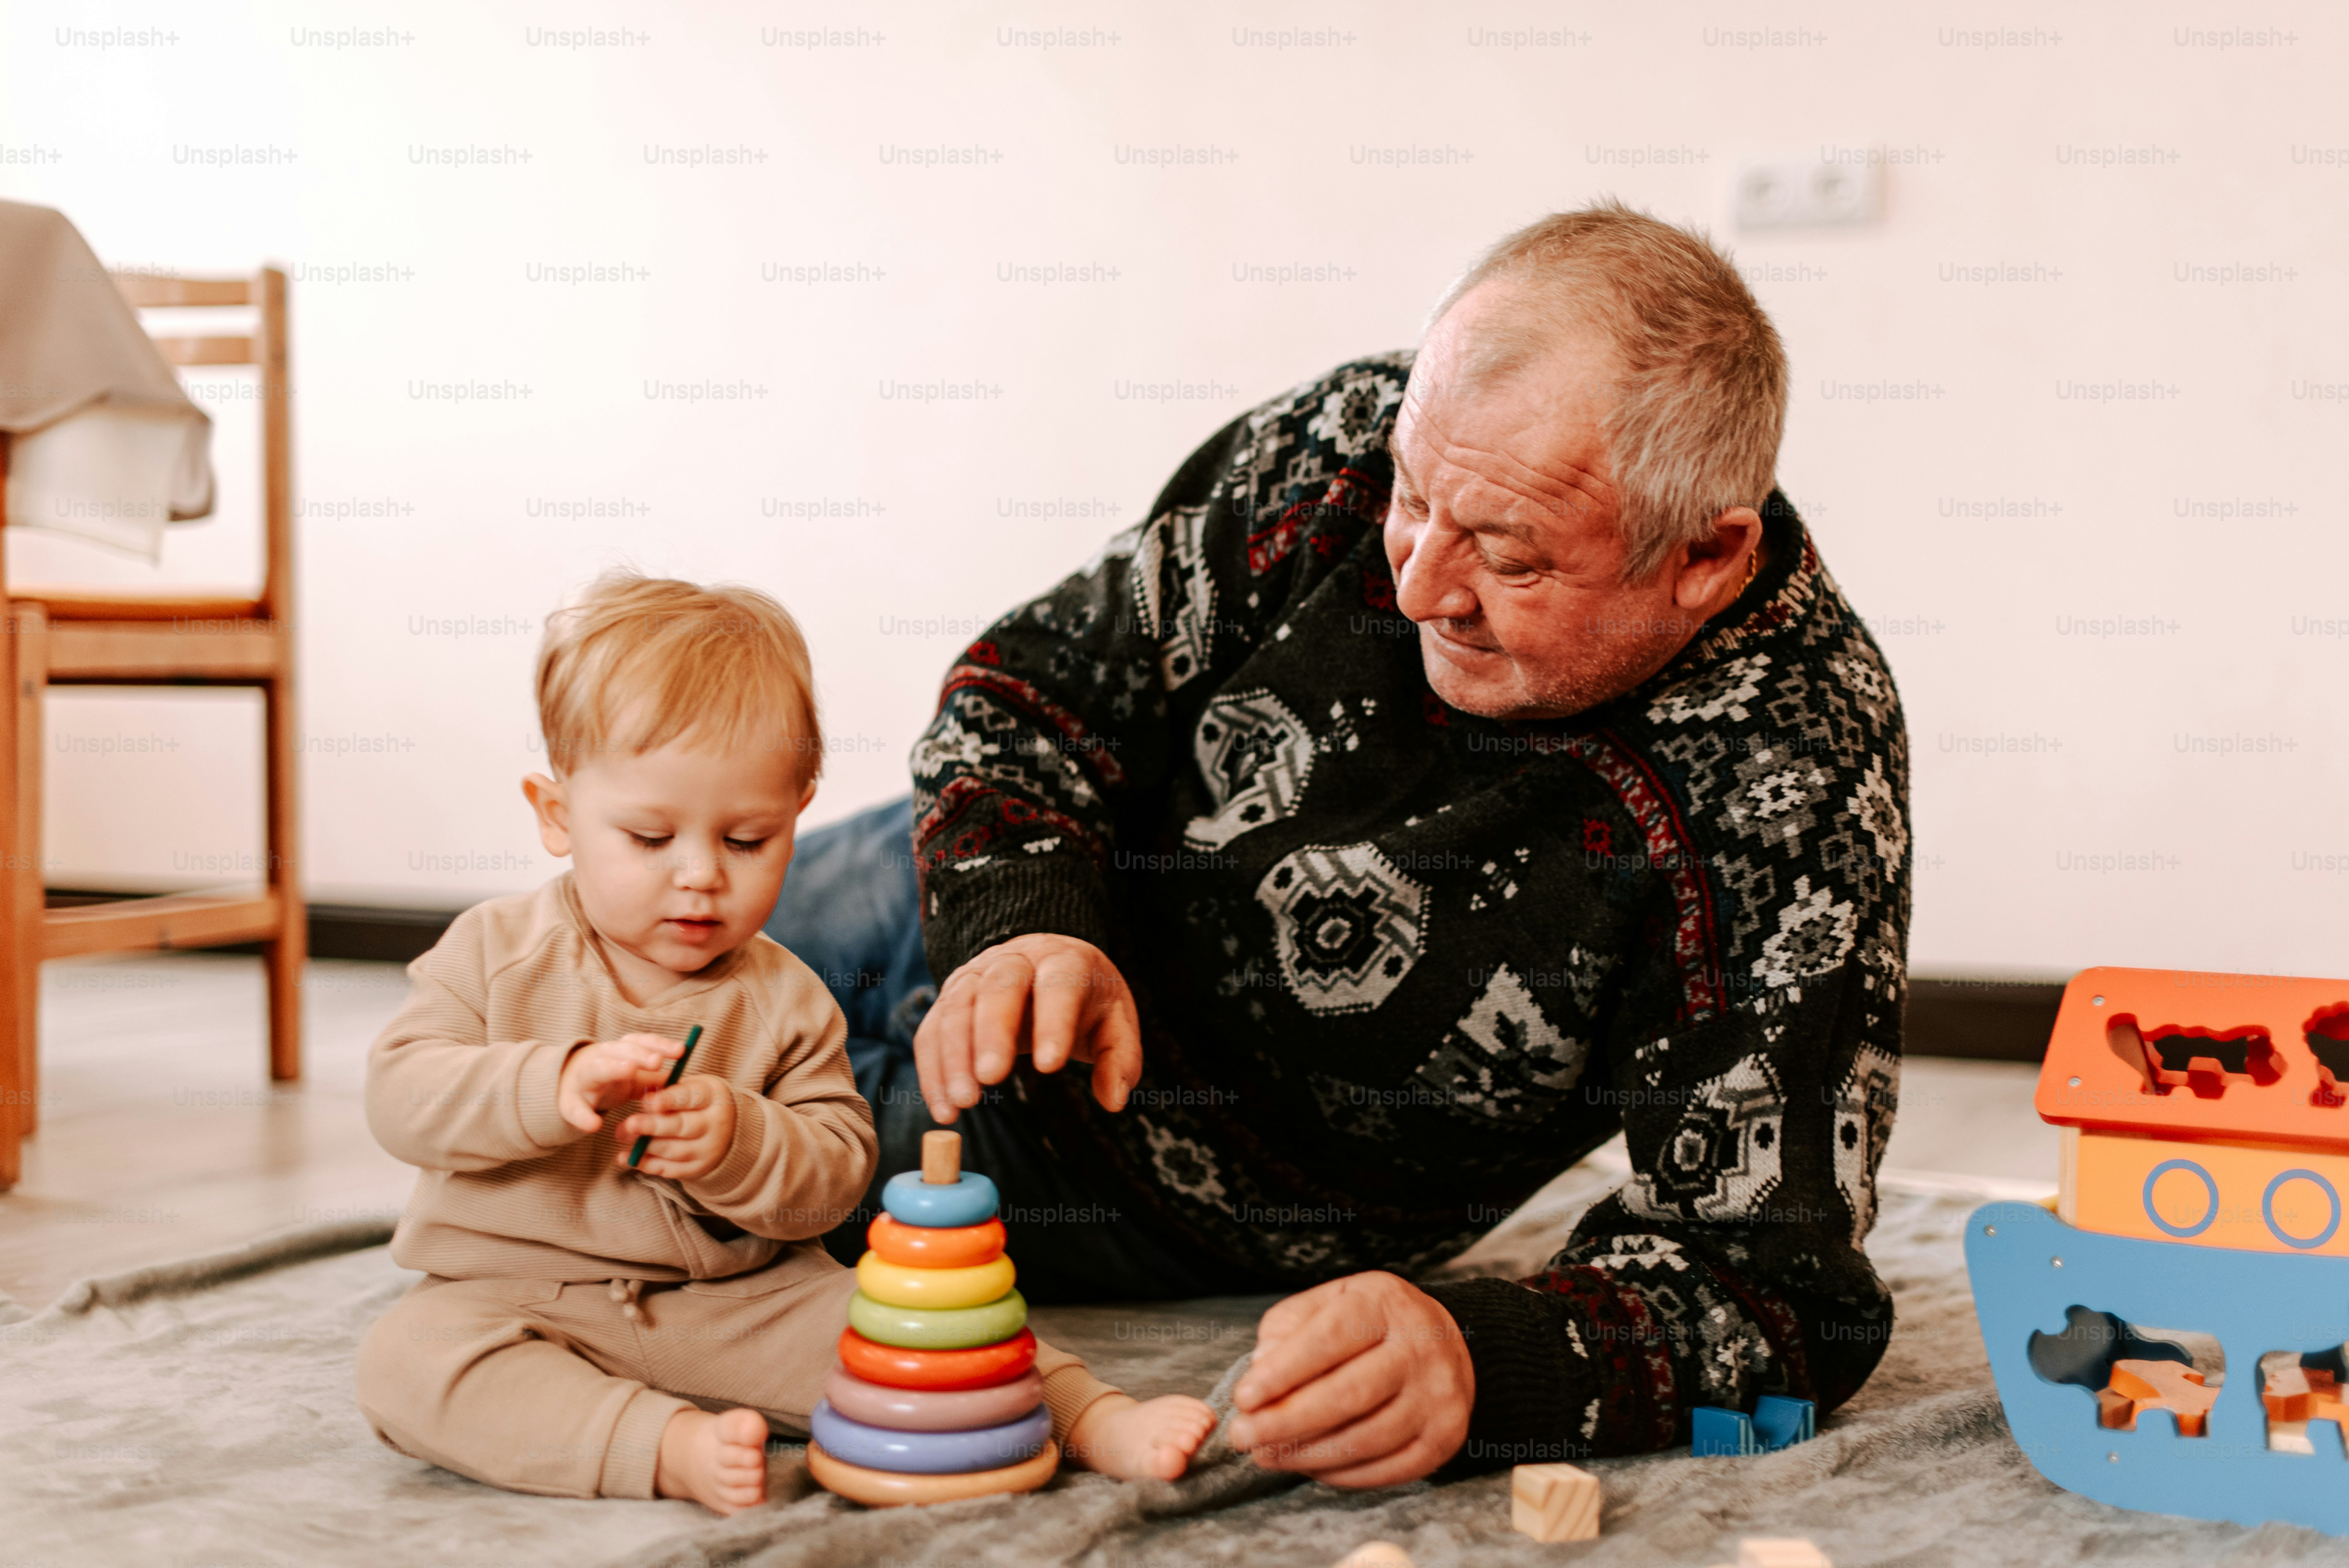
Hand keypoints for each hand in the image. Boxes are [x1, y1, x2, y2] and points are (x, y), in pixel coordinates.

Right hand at [557, 1032, 684, 1131]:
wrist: (565, 1084)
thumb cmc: (607, 1076)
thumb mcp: (632, 1074)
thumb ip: (654, 1076)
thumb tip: (686, 1080)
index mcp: (619, 1051)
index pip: (641, 1042)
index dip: (660, 1045)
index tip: (682, 1051)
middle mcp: (600, 1058)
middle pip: (620, 1050)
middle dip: (639, 1054)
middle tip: (657, 1061)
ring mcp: (583, 1078)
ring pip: (595, 1069)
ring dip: (612, 1068)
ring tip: (629, 1070)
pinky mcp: (569, 1102)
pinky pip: (575, 1108)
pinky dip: (583, 1117)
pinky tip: (594, 1125)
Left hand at [615, 1073, 737, 1181]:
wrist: (728, 1128)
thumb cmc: (699, 1102)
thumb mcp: (691, 1087)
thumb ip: (668, 1089)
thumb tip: (642, 1095)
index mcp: (714, 1097)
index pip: (691, 1097)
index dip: (668, 1100)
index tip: (647, 1102)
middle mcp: (716, 1124)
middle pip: (682, 1126)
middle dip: (652, 1126)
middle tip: (628, 1124)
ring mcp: (709, 1149)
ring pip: (674, 1150)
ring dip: (644, 1146)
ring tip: (621, 1136)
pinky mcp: (699, 1168)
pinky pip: (670, 1170)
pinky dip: (646, 1165)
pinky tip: (626, 1158)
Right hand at [913, 934, 1141, 1122]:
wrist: (1047, 963)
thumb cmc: (1085, 998)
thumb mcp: (1116, 1022)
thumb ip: (1120, 1058)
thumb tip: (1114, 1100)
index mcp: (1065, 961)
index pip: (1058, 985)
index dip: (1053, 1023)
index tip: (1049, 1066)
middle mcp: (1015, 960)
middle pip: (998, 987)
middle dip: (991, 1032)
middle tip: (991, 1078)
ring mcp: (976, 975)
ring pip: (956, 1007)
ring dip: (954, 1056)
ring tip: (963, 1103)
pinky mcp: (949, 998)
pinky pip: (932, 1030)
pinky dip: (932, 1070)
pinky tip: (943, 1108)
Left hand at [1226, 1272, 1473, 1486]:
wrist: (1445, 1341)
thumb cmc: (1369, 1322)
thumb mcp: (1329, 1301)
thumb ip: (1289, 1328)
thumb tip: (1261, 1368)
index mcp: (1385, 1303)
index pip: (1330, 1339)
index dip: (1283, 1372)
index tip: (1243, 1398)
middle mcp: (1421, 1348)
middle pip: (1348, 1395)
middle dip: (1286, 1422)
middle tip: (1242, 1437)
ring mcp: (1439, 1396)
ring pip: (1366, 1439)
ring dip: (1307, 1454)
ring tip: (1264, 1455)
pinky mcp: (1445, 1438)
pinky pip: (1387, 1469)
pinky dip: (1340, 1474)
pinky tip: (1308, 1465)